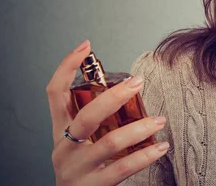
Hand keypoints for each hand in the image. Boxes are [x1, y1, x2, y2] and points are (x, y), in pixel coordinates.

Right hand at [46, 40, 168, 185]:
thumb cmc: (81, 168)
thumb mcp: (78, 141)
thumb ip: (94, 119)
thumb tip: (128, 89)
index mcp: (60, 130)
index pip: (54, 93)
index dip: (67, 67)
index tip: (85, 46)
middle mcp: (64, 147)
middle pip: (86, 116)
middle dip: (114, 96)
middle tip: (138, 82)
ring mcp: (77, 168)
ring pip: (109, 142)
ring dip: (139, 128)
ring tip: (159, 120)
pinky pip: (122, 167)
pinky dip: (145, 156)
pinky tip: (161, 147)